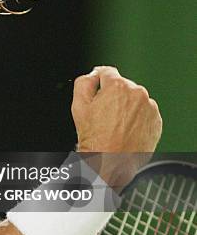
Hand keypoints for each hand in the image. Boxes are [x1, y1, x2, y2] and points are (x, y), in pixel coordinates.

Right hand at [71, 66, 162, 189]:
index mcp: (117, 86)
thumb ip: (84, 82)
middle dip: (113, 96)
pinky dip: (136, 119)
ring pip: (134, 100)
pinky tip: (126, 130)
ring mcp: (149, 107)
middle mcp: (137, 93)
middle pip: (122, 86)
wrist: (111, 162)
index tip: (98, 92)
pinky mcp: (156, 121)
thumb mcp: (78, 106)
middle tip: (104, 115)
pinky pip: (145, 113)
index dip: (98, 82)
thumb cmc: (95, 138)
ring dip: (126, 107)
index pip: (107, 72)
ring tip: (115, 125)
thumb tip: (92, 75)